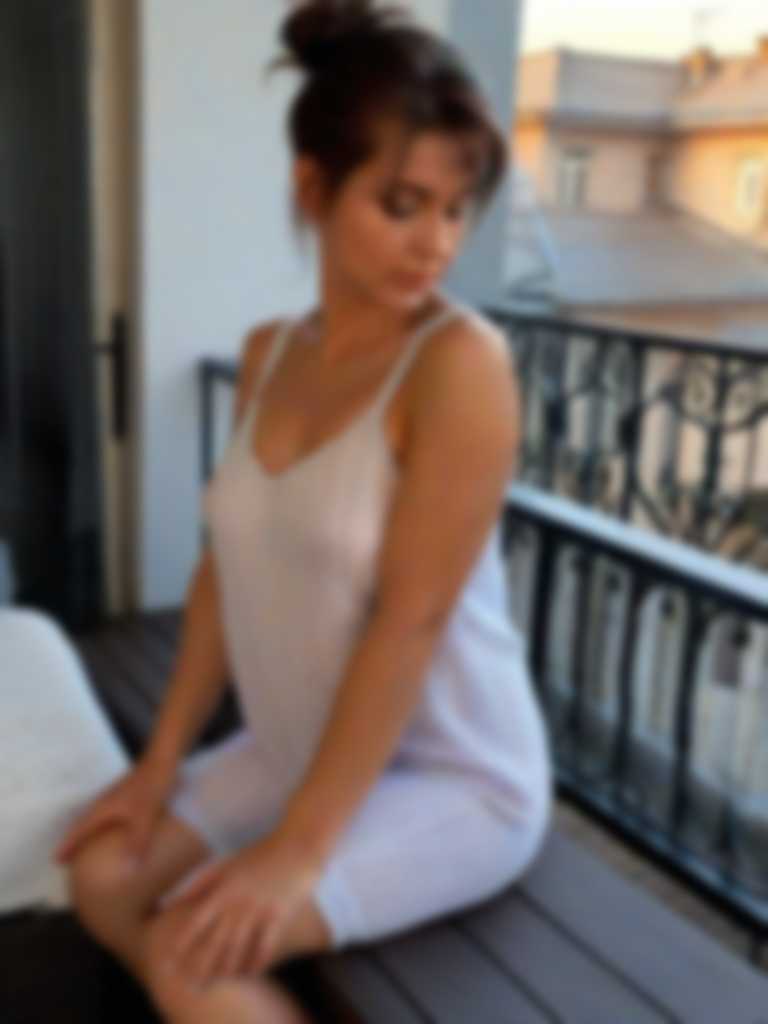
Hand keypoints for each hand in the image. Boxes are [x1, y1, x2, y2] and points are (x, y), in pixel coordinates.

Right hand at [53, 754, 176, 864]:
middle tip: (67, 857)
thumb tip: (129, 871)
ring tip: (87, 846)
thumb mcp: (145, 817)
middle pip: (83, 823)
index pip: (79, 829)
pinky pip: (109, 814)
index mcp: (103, 808)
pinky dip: (104, 825)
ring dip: (88, 832)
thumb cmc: (152, 786)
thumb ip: (137, 843)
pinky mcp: (127, 793)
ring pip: (96, 818)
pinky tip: (115, 831)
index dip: (68, 845)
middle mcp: (105, 801)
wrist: (163, 759)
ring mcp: (115, 796)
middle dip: (75, 840)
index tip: (56, 860)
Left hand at [158, 832, 324, 984]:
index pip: (197, 921)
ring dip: (226, 968)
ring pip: (238, 946)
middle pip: (215, 940)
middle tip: (191, 986)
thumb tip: (173, 902)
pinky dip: (256, 961)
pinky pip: (265, 945)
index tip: (171, 960)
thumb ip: (200, 884)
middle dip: (201, 965)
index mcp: (224, 889)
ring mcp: (259, 910)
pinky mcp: (279, 915)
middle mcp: (239, 902)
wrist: (297, 845)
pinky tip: (250, 973)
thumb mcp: (227, 864)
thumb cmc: (260, 853)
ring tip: (217, 983)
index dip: (183, 942)